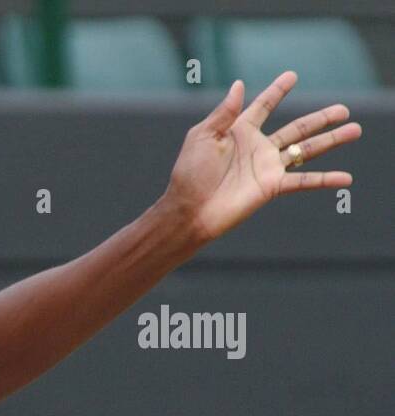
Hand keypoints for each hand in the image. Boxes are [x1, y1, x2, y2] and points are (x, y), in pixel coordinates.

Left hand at [163, 71, 361, 242]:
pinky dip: (325, 179)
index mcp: (238, 132)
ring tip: (355, 129)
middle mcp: (257, 148)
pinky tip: (345, 178)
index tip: (292, 76)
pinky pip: (304, 181)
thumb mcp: (202, 137)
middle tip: (343, 108)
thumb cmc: (189, 175)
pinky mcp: (272, 187)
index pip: (263, 106)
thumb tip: (239, 84)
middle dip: (321, 118)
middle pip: (297, 128)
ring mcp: (267, 168)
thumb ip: (223, 112)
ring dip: (331, 140)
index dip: (277, 91)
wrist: (189, 210)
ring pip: (307, 150)